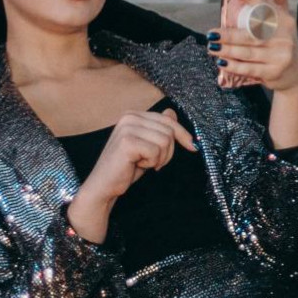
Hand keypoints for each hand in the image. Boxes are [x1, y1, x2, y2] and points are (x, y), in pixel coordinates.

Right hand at [68, 109, 195, 242]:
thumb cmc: (126, 167)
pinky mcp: (127, 142)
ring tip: (144, 163)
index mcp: (133, 115)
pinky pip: (156, 152)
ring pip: (165, 141)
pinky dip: (151, 163)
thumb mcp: (146, 146)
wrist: (104, 185)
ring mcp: (127, 128)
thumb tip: (171, 112)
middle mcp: (129, 117)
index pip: (168, 119)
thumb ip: (158, 128)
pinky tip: (137, 165)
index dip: (183, 134)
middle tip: (153, 163)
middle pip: (169, 130)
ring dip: (159, 158)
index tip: (193, 147)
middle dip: (167, 151)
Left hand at [207, 0, 297, 93]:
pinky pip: (249, 68)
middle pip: (251, 34)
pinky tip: (221, 61)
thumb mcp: (285, 23)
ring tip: (212, 47)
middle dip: (229, 35)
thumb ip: (278, 3)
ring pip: (247, 52)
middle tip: (211, 34)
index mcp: (285, 21)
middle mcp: (284, 37)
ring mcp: (280, 56)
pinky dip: (233, 66)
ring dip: (227, 50)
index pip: (267, 6)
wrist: (296, 74)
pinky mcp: (273, 72)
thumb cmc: (283, 43)